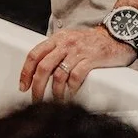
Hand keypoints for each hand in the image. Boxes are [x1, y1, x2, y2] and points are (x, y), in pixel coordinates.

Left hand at [20, 26, 136, 101]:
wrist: (114, 36)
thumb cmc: (90, 42)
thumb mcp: (68, 41)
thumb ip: (54, 52)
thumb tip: (38, 71)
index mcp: (56, 39)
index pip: (34, 55)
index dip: (25, 72)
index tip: (23, 86)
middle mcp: (64, 44)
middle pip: (43, 66)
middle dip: (37, 85)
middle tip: (35, 98)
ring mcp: (77, 51)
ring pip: (58, 74)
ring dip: (54, 92)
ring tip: (54, 101)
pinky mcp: (91, 59)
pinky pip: (76, 77)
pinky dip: (71, 89)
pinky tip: (70, 96)